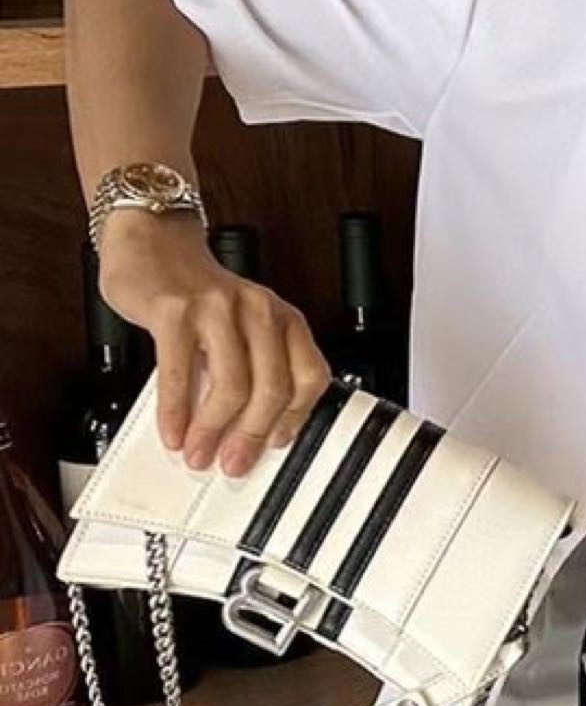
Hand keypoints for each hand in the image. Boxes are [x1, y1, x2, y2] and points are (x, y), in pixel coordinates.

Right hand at [95, 213, 333, 478]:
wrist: (154, 242)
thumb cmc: (197, 293)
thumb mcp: (242, 326)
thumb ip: (250, 367)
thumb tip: (244, 433)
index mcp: (284, 319)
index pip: (310, 377)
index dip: (296, 418)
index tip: (275, 446)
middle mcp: (259, 311)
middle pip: (273, 387)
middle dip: (252, 435)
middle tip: (233, 463)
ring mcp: (218, 309)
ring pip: (232, 384)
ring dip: (213, 430)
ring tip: (197, 451)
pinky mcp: (176, 310)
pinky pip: (181, 372)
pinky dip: (176, 410)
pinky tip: (173, 430)